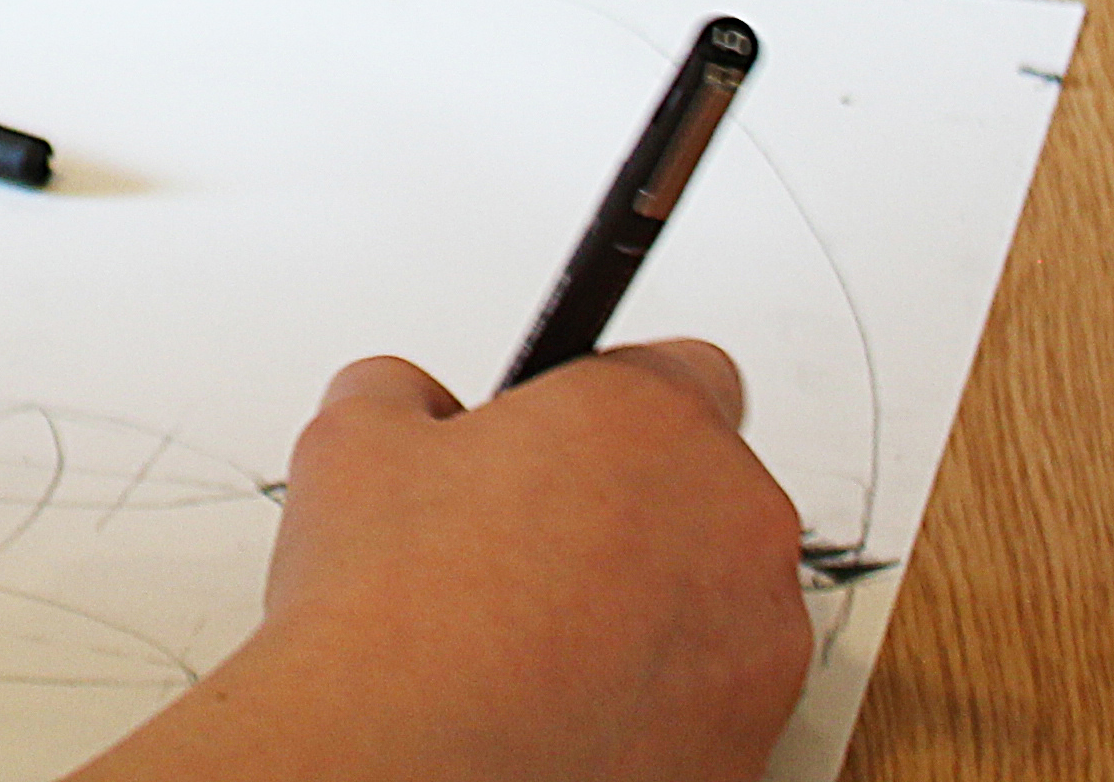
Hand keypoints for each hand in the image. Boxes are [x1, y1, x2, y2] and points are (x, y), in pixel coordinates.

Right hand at [77, 345, 805, 781]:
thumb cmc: (390, 615)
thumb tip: (414, 406)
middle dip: (634, 512)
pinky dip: (656, 703)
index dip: (612, 405)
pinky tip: (564, 708)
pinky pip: (712, 702)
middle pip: (706, 491)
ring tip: (539, 642)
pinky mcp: (750, 746)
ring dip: (655, 610)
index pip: (685, 371)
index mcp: (656, 419)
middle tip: (533, 547)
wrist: (399, 765)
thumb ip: (410, 393)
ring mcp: (759, 647)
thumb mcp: (355, 439)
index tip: (567, 438)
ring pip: (719, 602)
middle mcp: (736, 523)